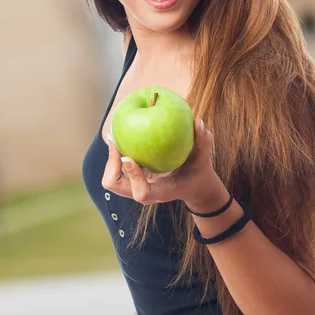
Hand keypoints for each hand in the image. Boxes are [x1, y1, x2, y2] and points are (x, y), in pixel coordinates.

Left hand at [102, 117, 223, 206]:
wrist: (193, 185)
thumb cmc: (197, 171)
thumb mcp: (204, 158)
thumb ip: (204, 142)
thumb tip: (198, 121)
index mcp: (162, 191)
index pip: (142, 192)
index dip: (133, 176)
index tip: (128, 156)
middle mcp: (145, 192)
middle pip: (116, 185)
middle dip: (111, 165)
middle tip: (115, 141)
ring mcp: (136, 187)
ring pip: (111, 179)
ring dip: (110, 159)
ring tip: (114, 136)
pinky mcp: (132, 180)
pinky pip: (115, 170)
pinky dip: (114, 155)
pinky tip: (119, 135)